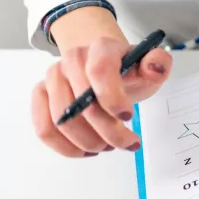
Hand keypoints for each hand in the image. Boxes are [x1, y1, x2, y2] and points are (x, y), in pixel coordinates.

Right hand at [32, 36, 171, 157]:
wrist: (105, 68)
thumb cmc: (127, 71)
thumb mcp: (148, 66)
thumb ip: (158, 63)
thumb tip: (155, 67)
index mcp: (101, 48)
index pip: (100, 71)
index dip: (112, 98)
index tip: (128, 117)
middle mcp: (72, 59)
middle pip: (83, 104)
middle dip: (108, 131)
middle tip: (128, 142)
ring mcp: (52, 77)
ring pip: (63, 121)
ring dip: (89, 142)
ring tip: (109, 145)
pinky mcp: (40, 95)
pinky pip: (44, 129)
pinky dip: (66, 147)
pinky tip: (88, 150)